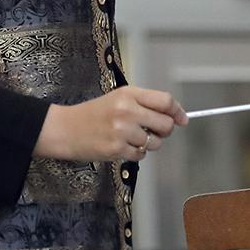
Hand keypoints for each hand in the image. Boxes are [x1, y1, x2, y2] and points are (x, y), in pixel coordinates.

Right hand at [34, 85, 187, 161]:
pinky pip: (141, 155)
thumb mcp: (118, 98)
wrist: (66, 129)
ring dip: (149, 143)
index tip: (182, 119)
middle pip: (165, 123)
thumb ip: (144, 104)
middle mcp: (127, 110)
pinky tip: (123, 146)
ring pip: (155, 142)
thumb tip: (175, 116)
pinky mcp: (117, 149)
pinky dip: (136, 153)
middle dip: (164, 130)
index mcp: (129, 94)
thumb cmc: (94, 113)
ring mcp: (122, 131)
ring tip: (132, 138)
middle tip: (153, 131)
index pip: (165, 101)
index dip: (177, 111)